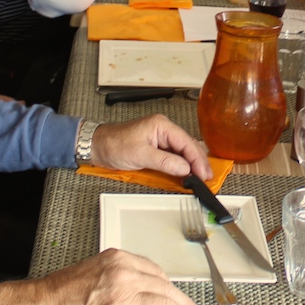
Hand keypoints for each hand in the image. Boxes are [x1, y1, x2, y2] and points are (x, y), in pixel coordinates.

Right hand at [0, 249, 201, 304]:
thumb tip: (147, 285)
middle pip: (166, 289)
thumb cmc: (66, 290)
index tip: (178, 297)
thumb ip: (121, 272)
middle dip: (184, 304)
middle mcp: (124, 275)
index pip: (157, 272)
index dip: (171, 288)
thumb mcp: (98, 268)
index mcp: (120, 260)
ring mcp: (122, 298)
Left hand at [90, 115, 212, 180]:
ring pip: (183, 152)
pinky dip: (182, 166)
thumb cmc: (114, 144)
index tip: (204, 173)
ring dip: (192, 165)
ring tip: (201, 178)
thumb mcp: (140, 154)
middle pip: (188, 146)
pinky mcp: (156, 149)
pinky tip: (188, 174)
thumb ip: (164, 161)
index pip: (186, 142)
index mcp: (161, 125)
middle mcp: (163, 130)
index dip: (197, 159)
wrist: (97, 146)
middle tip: (207, 178)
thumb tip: (184, 168)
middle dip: (198, 162)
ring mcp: (160, 139)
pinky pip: (174, 157)